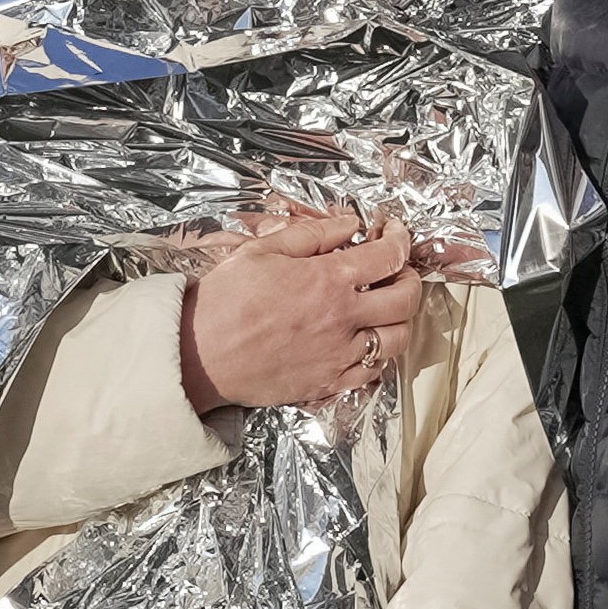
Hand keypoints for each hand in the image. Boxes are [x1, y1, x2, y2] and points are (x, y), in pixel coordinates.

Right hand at [178, 208, 418, 413]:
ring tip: (384, 307)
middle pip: (406, 299)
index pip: (389, 255)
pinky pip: (373, 372)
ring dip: (400, 319)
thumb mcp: (262, 251)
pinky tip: (364, 341)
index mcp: (328, 281)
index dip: (400, 237)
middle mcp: (342, 320)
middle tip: (397, 270)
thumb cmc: (222, 302)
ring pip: (398, 340)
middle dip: (410, 278)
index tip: (393, 232)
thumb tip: (347, 224)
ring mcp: (338, 356)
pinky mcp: (327, 384)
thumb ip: (311, 234)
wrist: (197, 355)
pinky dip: (378, 355)